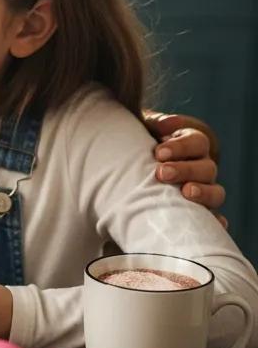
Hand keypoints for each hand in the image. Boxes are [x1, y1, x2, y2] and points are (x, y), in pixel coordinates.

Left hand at [143, 111, 226, 226]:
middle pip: (206, 168)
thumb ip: (155, 123)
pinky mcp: (199, 210)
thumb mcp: (145, 128)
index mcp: (192, 144)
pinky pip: (214, 217)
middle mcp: (202, 166)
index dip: (181, 147)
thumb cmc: (139, 143)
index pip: (197, 142)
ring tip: (185, 193)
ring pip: (215, 192)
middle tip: (162, 173)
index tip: (159, 152)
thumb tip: (166, 124)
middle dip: (185, 170)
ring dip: (202, 193)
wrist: (131, 164)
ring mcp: (203, 189)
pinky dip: (215, 221)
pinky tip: (214, 224)